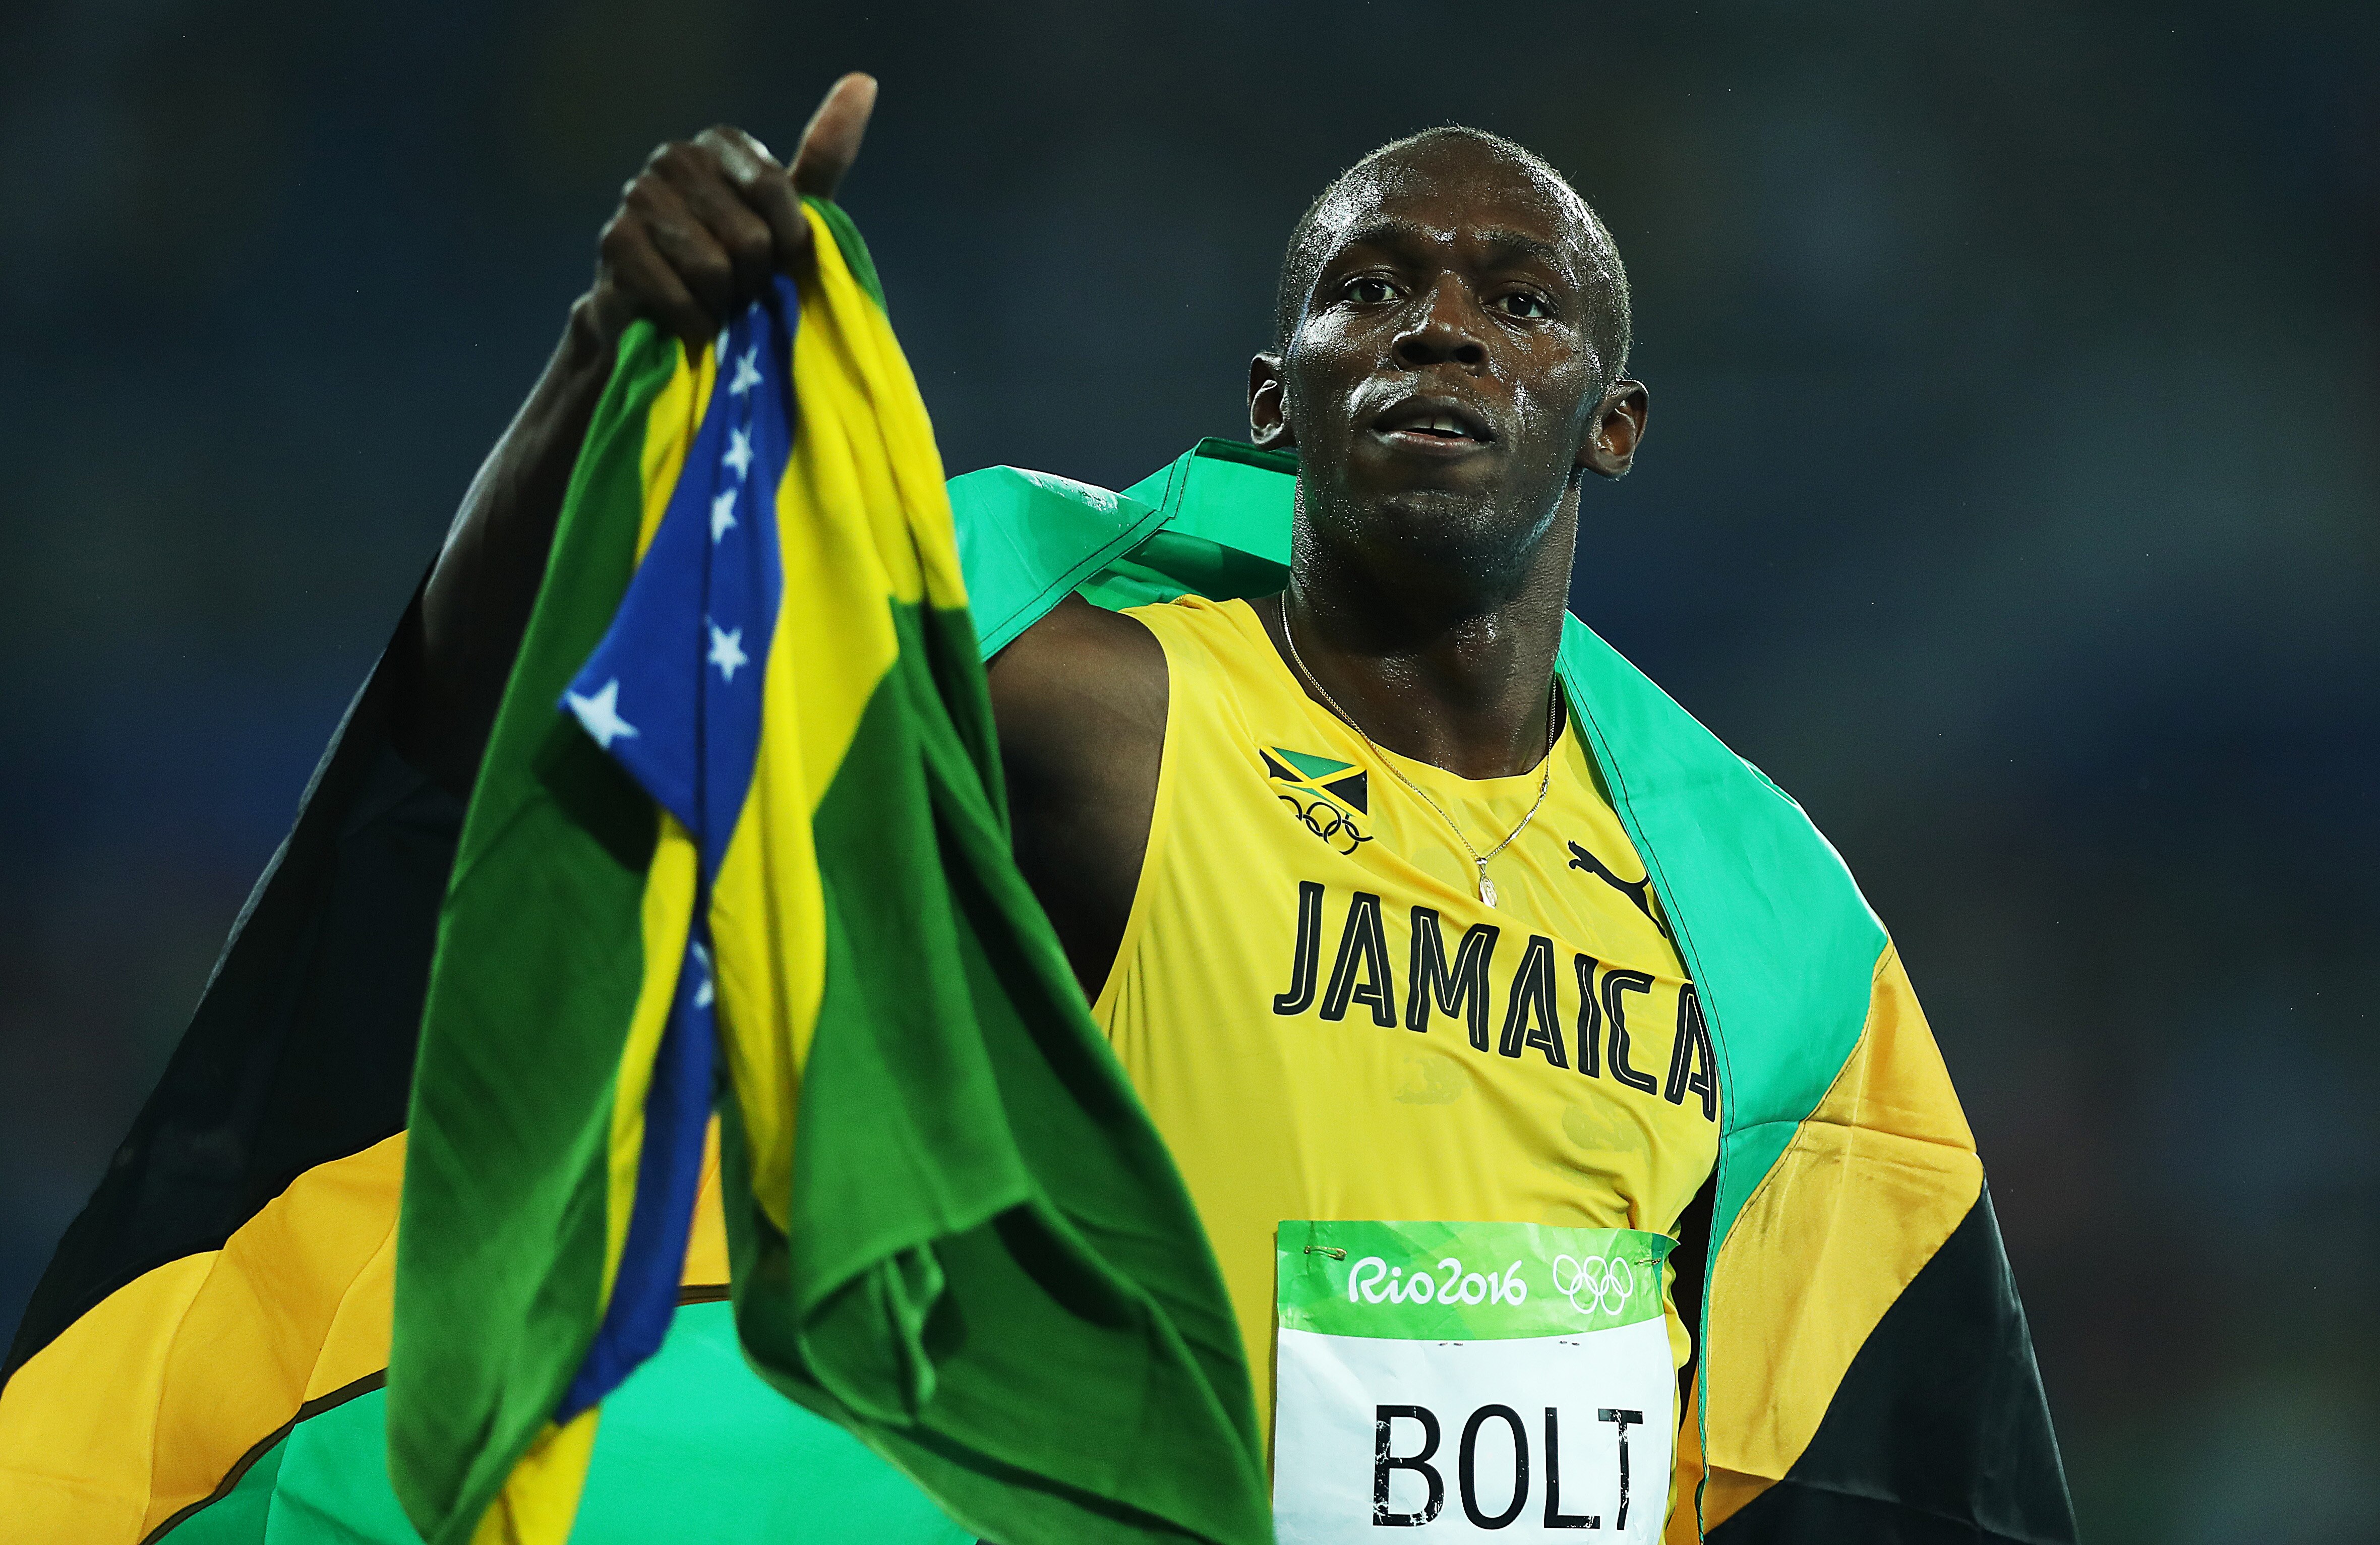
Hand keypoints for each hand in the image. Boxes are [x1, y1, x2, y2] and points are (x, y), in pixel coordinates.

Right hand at [582, 72, 876, 347]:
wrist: (670, 317)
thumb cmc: (742, 263)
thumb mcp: (792, 212)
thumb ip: (825, 154)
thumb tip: (864, 82)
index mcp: (719, 144)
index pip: (776, 189)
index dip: (789, 241)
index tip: (782, 259)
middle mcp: (674, 158)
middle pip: (749, 235)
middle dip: (757, 279)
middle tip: (744, 288)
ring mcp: (637, 197)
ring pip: (713, 267)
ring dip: (726, 303)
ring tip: (717, 301)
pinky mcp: (614, 244)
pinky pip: (677, 294)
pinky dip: (696, 321)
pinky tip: (693, 321)